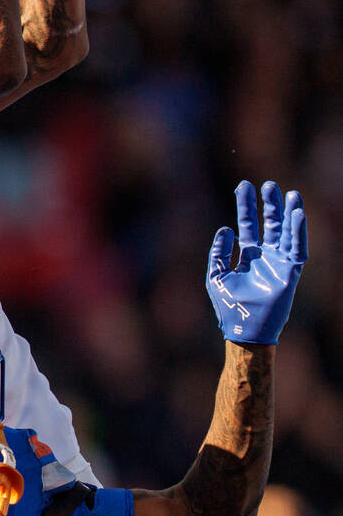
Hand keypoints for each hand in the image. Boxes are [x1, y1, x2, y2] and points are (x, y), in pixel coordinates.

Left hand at [206, 181, 306, 344]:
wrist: (244, 331)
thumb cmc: (228, 307)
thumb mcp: (217, 276)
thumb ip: (219, 252)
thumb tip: (225, 228)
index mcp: (248, 256)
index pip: (249, 225)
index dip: (247, 206)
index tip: (244, 186)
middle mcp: (266, 256)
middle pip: (270, 224)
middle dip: (269, 205)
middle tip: (269, 184)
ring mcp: (279, 264)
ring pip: (287, 233)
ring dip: (289, 214)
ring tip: (291, 194)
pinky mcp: (290, 273)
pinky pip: (297, 250)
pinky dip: (299, 233)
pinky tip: (298, 215)